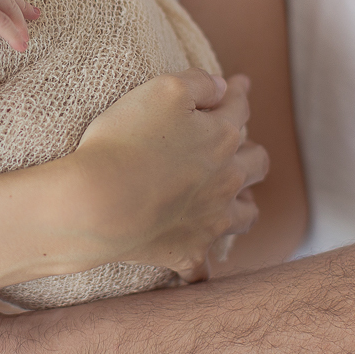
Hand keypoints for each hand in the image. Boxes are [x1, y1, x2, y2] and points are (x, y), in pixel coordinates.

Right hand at [72, 71, 266, 281]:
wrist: (98, 202)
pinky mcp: (187, 253)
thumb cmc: (125, 140)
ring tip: (237, 203)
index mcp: (222, 137)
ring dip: (244, 206)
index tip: (239, 85)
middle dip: (252, 152)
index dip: (238, 92)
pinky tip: (196, 267)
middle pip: (256, 164)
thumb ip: (200, 83)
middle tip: (242, 147)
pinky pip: (202, 271)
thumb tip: (225, 86)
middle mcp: (226, 181)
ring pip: (245, 216)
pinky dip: (201, 268)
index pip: (239, 108)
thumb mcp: (163, 88)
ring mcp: (210, 221)